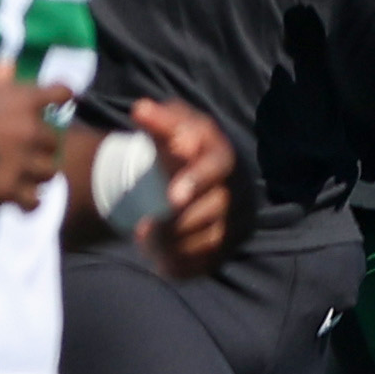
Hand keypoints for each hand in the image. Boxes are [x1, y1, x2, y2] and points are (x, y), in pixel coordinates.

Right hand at [0, 66, 62, 208]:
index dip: (60, 99)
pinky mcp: (7, 190)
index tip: (54, 106)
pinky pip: (34, 202)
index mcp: (23, 100)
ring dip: (38, 172)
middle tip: (24, 148)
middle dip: (41, 143)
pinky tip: (19, 198)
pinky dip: (29, 201)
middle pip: (55, 140)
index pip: (62, 94)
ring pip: (49, 172)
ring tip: (23, 174)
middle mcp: (29, 131)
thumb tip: (11, 69)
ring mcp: (20, 163)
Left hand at [111, 97, 240, 280]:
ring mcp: (232, 219)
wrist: (188, 174)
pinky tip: (159, 260)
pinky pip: (207, 262)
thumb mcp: (169, 125)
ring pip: (210, 239)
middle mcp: (232, 188)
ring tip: (144, 237)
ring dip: (174, 243)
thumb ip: (157, 119)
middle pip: (214, 209)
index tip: (172, 197)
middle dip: (179, 221)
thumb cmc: (177, 146)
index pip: (215, 166)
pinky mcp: (226, 245)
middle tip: (146, 227)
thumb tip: (142, 108)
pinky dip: (181, 264)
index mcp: (219, 155)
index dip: (196, 181)